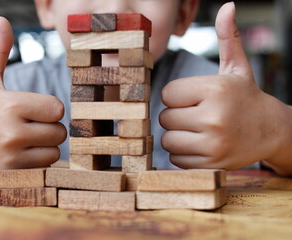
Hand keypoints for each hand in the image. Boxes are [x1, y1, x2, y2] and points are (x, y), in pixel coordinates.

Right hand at [0, 17, 65, 173]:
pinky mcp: (10, 173)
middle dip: (50, 127)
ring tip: (27, 138)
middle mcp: (11, 132)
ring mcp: (10, 156)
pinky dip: (38, 160)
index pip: (57, 108)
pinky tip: (22, 152)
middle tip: (31, 124)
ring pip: (54, 151)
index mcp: (10, 104)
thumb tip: (3, 19)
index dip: (50, 108)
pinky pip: (44, 167)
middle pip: (59, 132)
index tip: (37, 108)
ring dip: (46, 145)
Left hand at [159, 3, 291, 174]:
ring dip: (178, 136)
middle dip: (176, 116)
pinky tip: (201, 145)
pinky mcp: (211, 164)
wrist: (271, 130)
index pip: (166, 94)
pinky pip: (176, 160)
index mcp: (214, 89)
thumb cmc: (245, 97)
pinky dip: (184, 154)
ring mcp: (213, 143)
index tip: (192, 98)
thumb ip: (227, 38)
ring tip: (198, 130)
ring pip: (168, 140)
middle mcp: (213, 117)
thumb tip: (228, 6)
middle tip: (196, 115)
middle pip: (165, 118)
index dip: (176, 97)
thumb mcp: (236, 67)